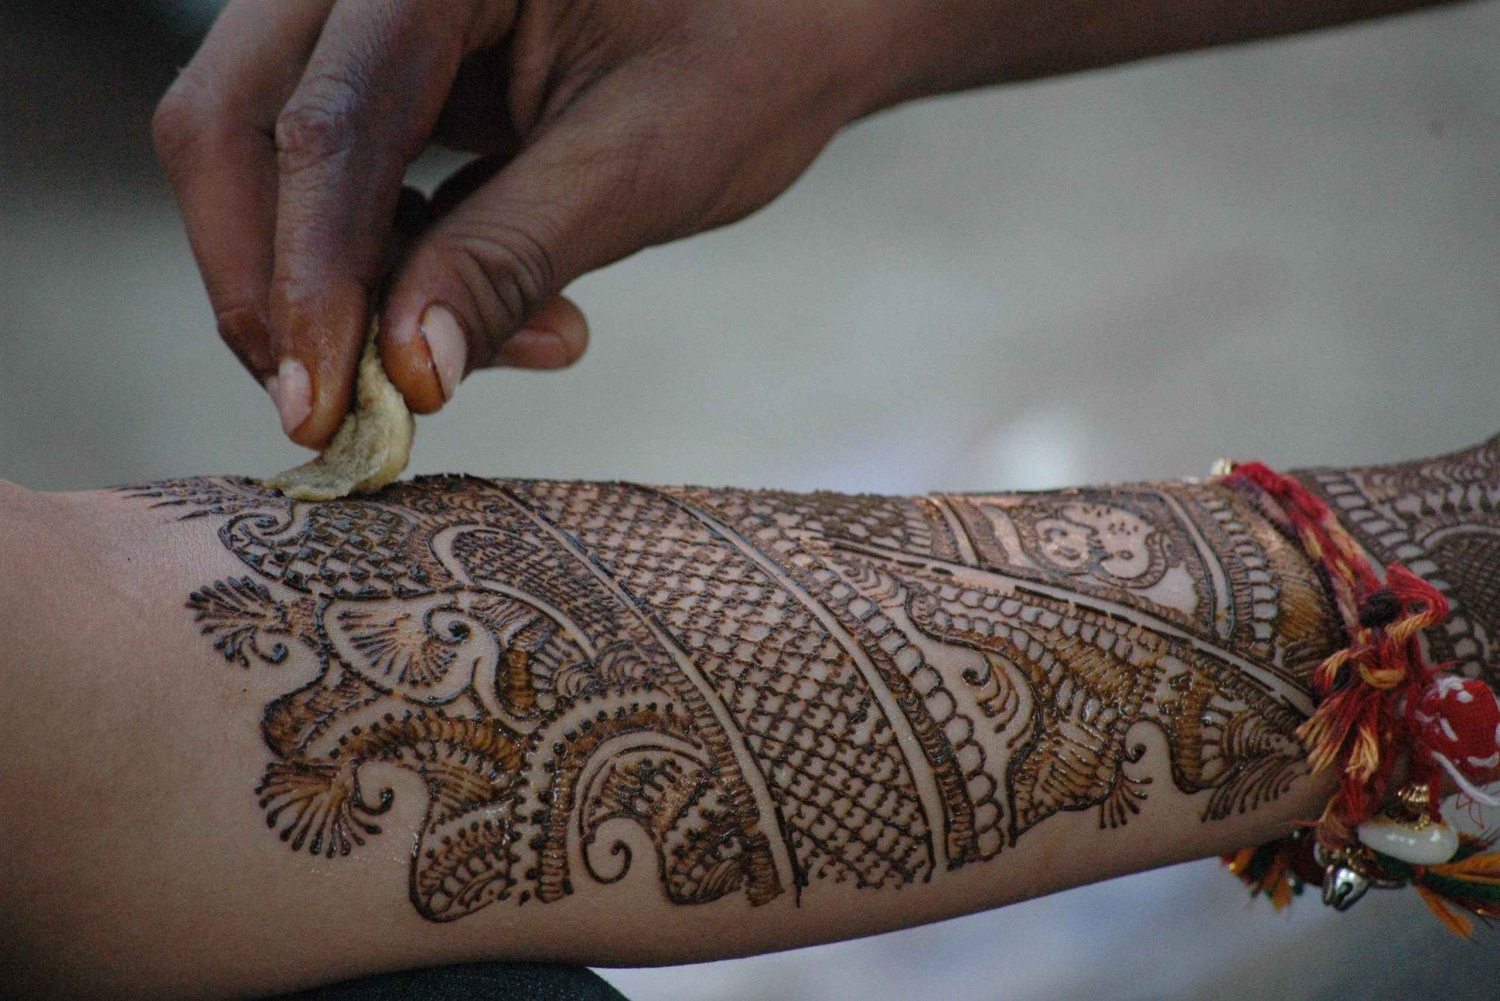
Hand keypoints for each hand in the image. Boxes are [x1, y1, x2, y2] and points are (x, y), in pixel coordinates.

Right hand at [153, 0, 886, 445]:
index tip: (321, 405)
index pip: (328, 120)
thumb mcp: (638, 165)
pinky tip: (505, 314)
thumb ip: (509, 257)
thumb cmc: (748, 55)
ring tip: (521, 343)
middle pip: (237, 123)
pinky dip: (392, 266)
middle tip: (339, 408)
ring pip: (271, 160)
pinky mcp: (395, 73)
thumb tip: (406, 372)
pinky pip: (336, 179)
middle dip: (279, 284)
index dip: (310, 275)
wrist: (797, 19)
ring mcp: (371, 14)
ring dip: (351, 288)